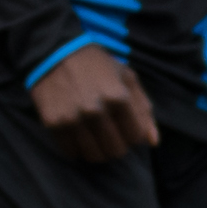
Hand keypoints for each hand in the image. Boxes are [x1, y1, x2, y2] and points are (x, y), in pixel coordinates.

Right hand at [30, 47, 159, 163]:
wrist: (55, 51)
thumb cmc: (97, 65)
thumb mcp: (126, 78)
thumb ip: (143, 110)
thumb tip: (153, 142)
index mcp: (118, 98)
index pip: (135, 137)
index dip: (132, 133)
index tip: (123, 124)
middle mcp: (96, 111)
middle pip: (116, 150)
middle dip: (116, 143)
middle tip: (108, 132)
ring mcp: (73, 119)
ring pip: (94, 156)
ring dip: (97, 149)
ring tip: (93, 135)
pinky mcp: (53, 123)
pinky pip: (71, 152)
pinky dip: (76, 148)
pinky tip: (77, 134)